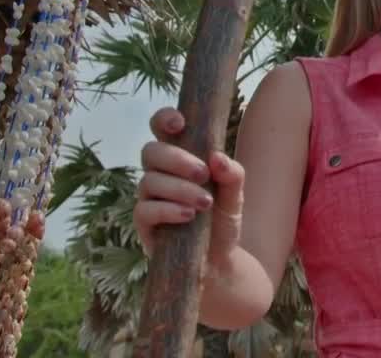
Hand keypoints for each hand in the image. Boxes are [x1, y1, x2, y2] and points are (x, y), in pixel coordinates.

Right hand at [134, 107, 244, 268]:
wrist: (219, 260)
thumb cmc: (222, 219)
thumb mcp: (236, 194)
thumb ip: (232, 174)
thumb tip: (217, 158)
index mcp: (180, 158)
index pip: (161, 129)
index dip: (164, 119)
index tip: (180, 123)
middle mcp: (160, 174)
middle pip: (150, 151)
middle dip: (176, 159)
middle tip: (203, 173)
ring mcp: (149, 198)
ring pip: (148, 181)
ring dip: (179, 189)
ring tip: (204, 203)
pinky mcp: (143, 224)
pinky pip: (144, 210)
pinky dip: (168, 210)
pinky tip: (189, 216)